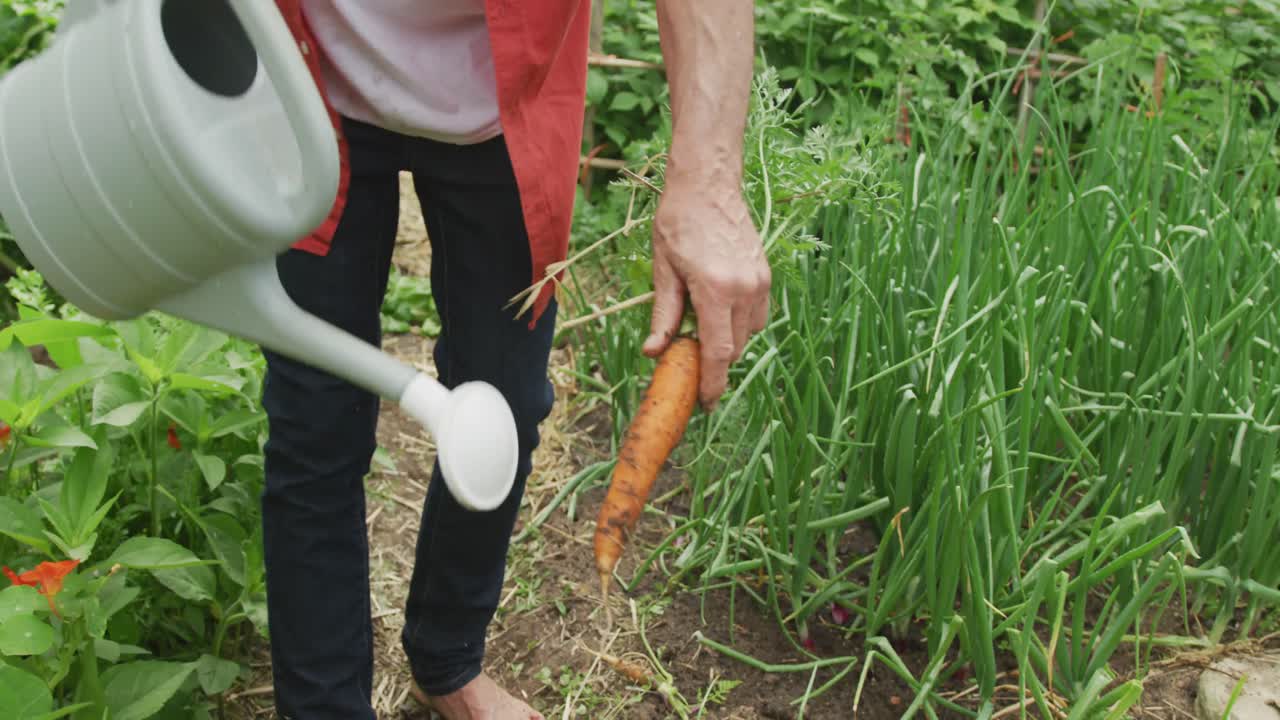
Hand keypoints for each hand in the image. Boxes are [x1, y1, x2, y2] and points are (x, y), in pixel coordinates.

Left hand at [642, 173, 770, 409]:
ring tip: (702, 326)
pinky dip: (739, 322)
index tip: (706, 403)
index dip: (713, 383)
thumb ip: (663, 315)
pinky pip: (757, 314)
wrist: (708, 185)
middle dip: (715, 362)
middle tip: (690, 361)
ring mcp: (760, 281)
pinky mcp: (765, 274)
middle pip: (734, 348)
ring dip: (728, 340)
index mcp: (715, 290)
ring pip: (748, 333)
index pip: (719, 353)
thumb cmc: (678, 223)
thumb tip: (653, 352)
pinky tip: (719, 309)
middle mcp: (744, 289)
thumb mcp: (663, 271)